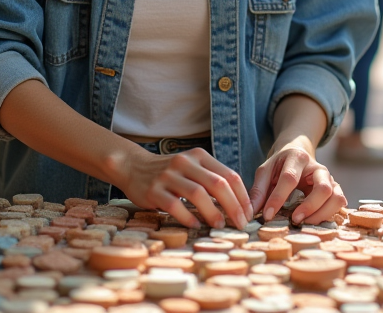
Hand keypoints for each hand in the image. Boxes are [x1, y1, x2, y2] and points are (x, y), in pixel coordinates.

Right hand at [114, 147, 251, 229]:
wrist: (134, 167)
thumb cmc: (171, 173)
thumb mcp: (193, 167)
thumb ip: (212, 179)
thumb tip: (240, 204)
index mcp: (199, 156)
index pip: (229, 175)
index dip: (242, 196)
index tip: (248, 213)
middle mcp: (185, 162)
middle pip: (218, 184)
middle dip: (234, 206)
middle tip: (241, 224)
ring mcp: (168, 175)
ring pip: (198, 194)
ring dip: (213, 212)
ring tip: (220, 225)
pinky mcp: (153, 190)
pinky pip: (174, 205)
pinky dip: (188, 217)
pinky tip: (195, 225)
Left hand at [249, 136, 345, 224]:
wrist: (297, 152)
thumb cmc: (280, 164)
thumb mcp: (265, 171)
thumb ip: (258, 191)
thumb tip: (251, 213)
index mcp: (297, 157)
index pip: (290, 179)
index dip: (278, 198)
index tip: (267, 216)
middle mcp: (318, 168)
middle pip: (322, 188)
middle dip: (309, 208)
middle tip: (294, 220)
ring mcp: (329, 178)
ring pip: (335, 197)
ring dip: (321, 214)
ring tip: (304, 223)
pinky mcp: (335, 188)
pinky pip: (340, 202)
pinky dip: (330, 214)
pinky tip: (314, 221)